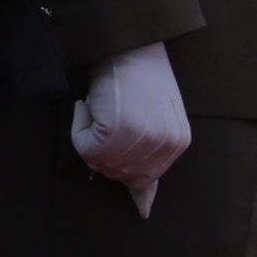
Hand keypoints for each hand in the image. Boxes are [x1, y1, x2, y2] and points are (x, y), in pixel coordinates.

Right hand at [68, 42, 190, 216]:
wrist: (129, 44)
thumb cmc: (138, 73)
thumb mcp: (155, 114)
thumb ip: (150, 153)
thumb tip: (144, 204)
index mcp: (177, 141)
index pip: (152, 179)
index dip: (141, 193)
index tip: (143, 212)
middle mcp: (163, 146)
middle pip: (119, 172)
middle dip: (103, 151)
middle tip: (102, 118)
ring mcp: (141, 140)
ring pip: (98, 160)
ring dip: (89, 135)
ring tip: (98, 108)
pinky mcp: (117, 131)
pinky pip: (84, 146)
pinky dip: (79, 126)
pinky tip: (90, 104)